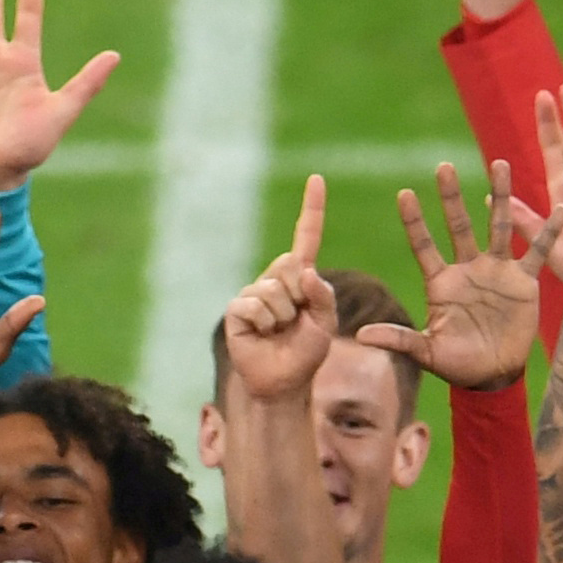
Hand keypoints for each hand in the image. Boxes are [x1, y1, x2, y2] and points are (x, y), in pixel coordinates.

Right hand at [211, 179, 343, 406]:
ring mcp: (253, 292)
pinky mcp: (237, 309)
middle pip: (290, 265)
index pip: (306, 237)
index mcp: (299, 277)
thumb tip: (306, 272)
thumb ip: (323, 296)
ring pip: (273, 291)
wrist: (283, 382)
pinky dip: (265, 324)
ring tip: (278, 332)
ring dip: (283, 317)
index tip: (317, 180)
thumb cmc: (306, 352)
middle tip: (294, 320)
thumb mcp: (325, 323)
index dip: (312, 209)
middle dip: (299, 296)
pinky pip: (255, 306)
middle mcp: (274, 278)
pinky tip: (262, 335)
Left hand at [388, 159, 551, 389]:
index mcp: (441, 282)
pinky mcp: (524, 281)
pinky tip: (560, 208)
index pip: (423, 245)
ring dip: (500, 196)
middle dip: (451, 197)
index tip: (404, 193)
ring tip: (500, 162)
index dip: (415, 221)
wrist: (493, 375)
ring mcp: (497, 271)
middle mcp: (468, 269)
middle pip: (459, 225)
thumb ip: (399, 339)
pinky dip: (549, 231)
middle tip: (444, 166)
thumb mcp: (426, 352)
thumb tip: (361, 335)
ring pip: (498, 226)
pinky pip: (538, 251)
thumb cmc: (456, 364)